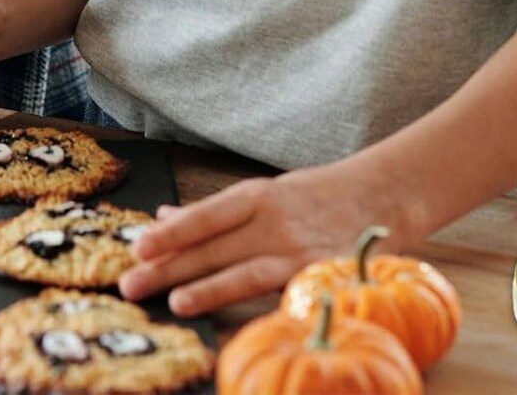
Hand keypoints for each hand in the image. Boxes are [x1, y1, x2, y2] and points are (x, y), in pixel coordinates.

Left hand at [118, 162, 413, 315]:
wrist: (385, 193)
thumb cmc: (315, 198)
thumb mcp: (264, 195)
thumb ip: (215, 212)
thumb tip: (163, 216)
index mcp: (256, 196)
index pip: (205, 215)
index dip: (171, 232)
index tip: (136, 247)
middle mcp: (274, 220)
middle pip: (215, 245)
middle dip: (170, 265)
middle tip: (130, 283)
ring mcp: (300, 249)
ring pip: (246, 270)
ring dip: (208, 286)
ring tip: (174, 300)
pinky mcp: (325, 274)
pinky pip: (289, 292)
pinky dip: (265, 306)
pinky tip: (242, 323)